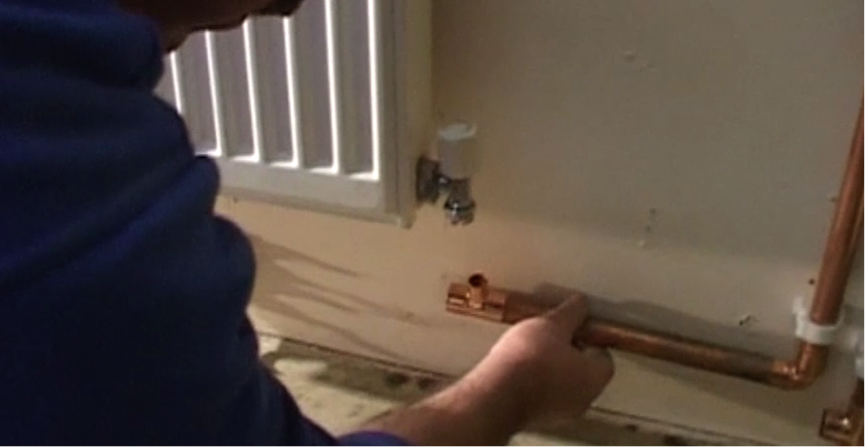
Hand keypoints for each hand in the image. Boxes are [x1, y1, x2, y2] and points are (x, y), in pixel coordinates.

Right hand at [471, 295, 614, 424]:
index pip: (602, 354)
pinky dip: (533, 382)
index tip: (570, 325)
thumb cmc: (531, 360)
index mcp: (596, 376)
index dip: (586, 337)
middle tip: (548, 335)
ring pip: (560, 384)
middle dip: (566, 352)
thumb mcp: (552, 324)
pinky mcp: (536, 419)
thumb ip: (571, 313)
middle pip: (581, 370)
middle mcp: (584, 399)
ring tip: (528, 350)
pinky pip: (540, 396)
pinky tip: (516, 368)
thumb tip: (581, 303)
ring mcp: (559, 413)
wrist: (498, 393)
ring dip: (548, 368)